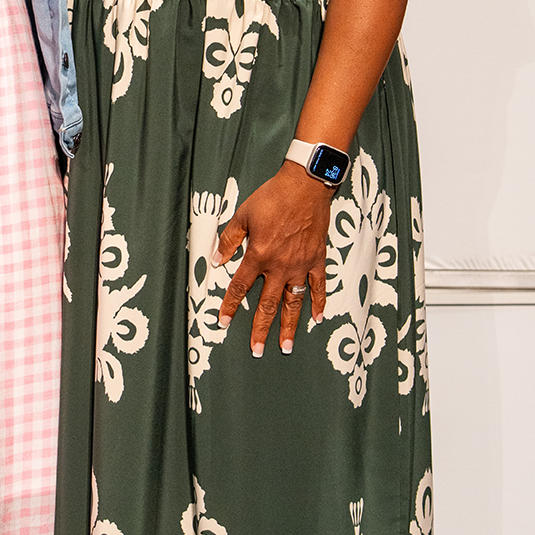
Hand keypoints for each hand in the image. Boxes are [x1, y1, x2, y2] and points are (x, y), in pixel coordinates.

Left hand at [213, 162, 330, 356]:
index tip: (223, 322)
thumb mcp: (243, 215)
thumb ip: (229, 240)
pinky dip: (318, 303)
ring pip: (293, 302)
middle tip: (256, 349)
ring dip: (289, 326)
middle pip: (268, 304)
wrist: (305, 185)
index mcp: (259, 254)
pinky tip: (317, 318)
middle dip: (260, 329)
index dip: (230, 305)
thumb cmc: (273, 197)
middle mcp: (280, 265)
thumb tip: (216, 259)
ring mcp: (301, 265)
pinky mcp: (317, 259)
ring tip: (285, 346)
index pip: (240, 286)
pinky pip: (318, 286)